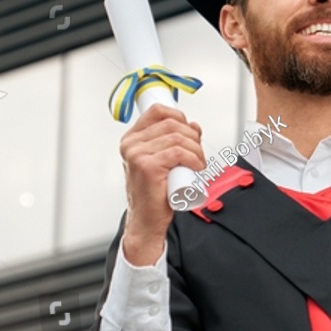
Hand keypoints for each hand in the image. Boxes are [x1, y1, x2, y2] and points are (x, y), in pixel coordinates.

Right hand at [120, 103, 205, 264]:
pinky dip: (194, 158)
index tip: (190, 130)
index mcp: (132, 139)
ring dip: (197, 149)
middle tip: (199, 153)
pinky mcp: (147, 166)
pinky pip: (178, 152)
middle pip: (172, 124)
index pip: (157, 111)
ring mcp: (137, 154)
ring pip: (178, 138)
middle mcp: (131, 144)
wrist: (146, 219)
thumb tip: (193, 125)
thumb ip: (173, 142)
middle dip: (193, 136)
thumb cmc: (154, 192)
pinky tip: (197, 167)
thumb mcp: (163, 161)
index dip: (179, 116)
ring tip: (199, 163)